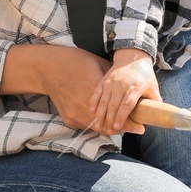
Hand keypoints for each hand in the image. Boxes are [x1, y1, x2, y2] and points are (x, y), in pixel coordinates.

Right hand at [3, 43, 141, 134]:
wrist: (49, 68)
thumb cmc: (76, 62)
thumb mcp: (99, 64)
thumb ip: (114, 79)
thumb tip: (132, 87)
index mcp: (95, 88)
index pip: (116, 113)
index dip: (131, 123)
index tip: (141, 126)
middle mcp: (84, 104)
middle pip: (109, 125)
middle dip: (123, 128)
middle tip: (135, 127)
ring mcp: (75, 113)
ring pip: (98, 129)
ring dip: (111, 129)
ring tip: (123, 126)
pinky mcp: (69, 118)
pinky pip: (87, 127)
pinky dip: (98, 126)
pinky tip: (107, 124)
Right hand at [89, 49, 159, 135]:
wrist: (133, 57)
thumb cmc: (144, 75)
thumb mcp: (153, 87)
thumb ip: (155, 101)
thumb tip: (158, 116)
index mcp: (135, 88)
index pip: (127, 105)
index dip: (122, 116)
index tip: (117, 127)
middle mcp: (121, 85)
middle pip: (113, 105)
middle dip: (109, 120)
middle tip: (108, 131)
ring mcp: (111, 83)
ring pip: (103, 101)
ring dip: (100, 115)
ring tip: (98, 126)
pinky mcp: (104, 81)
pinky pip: (96, 93)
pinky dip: (93, 103)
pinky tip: (92, 112)